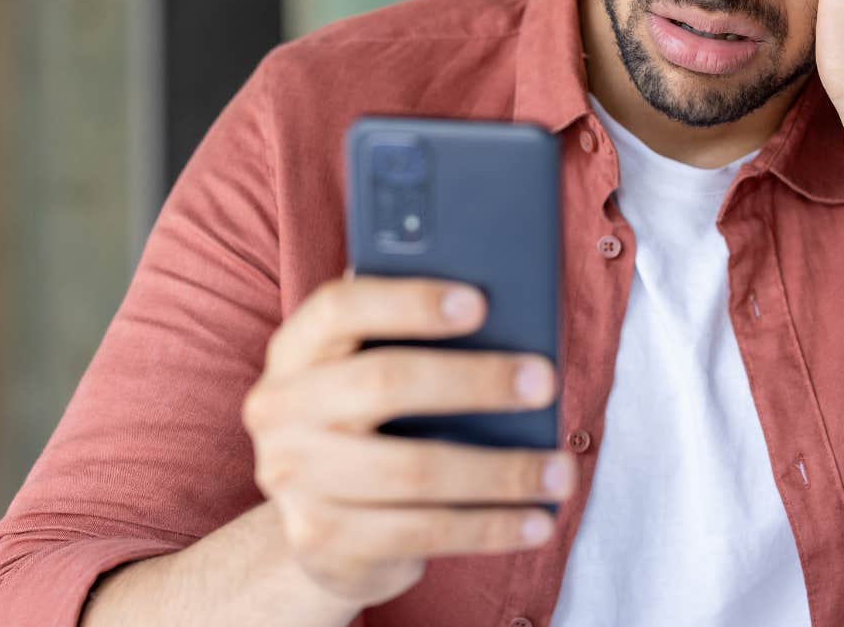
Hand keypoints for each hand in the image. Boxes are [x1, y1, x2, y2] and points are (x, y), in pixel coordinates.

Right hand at [241, 276, 573, 609]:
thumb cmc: (370, 425)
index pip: (340, 308)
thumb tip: (506, 305)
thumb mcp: (371, 374)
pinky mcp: (324, 543)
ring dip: (502, 471)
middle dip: (475, 380)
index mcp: (295, 351)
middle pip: (384, 383)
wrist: (321, 530)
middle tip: (544, 382)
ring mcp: (295, 482)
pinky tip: (538, 521)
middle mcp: (281, 411)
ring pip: (414, 470)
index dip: (409, 301)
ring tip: (561, 470)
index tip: (479, 303)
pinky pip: (424, 532)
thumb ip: (412, 337)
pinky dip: (491, 527)